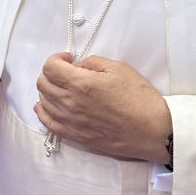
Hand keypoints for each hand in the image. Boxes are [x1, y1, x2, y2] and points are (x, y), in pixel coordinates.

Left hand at [35, 52, 171, 162]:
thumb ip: (92, 63)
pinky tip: (47, 106)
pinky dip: (44, 112)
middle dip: (51, 73)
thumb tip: (77, 66)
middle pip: (43, 84)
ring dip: (48, 91)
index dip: (56, 58)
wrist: (152, 130)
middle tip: (65, 72)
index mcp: (80, 84)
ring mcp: (71, 122)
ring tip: (62, 88)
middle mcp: (70, 103)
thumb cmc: (139, 98)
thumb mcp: (118, 68)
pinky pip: (48, 123)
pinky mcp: (75, 136)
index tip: (68, 59)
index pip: (50, 67)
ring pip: (43, 103)